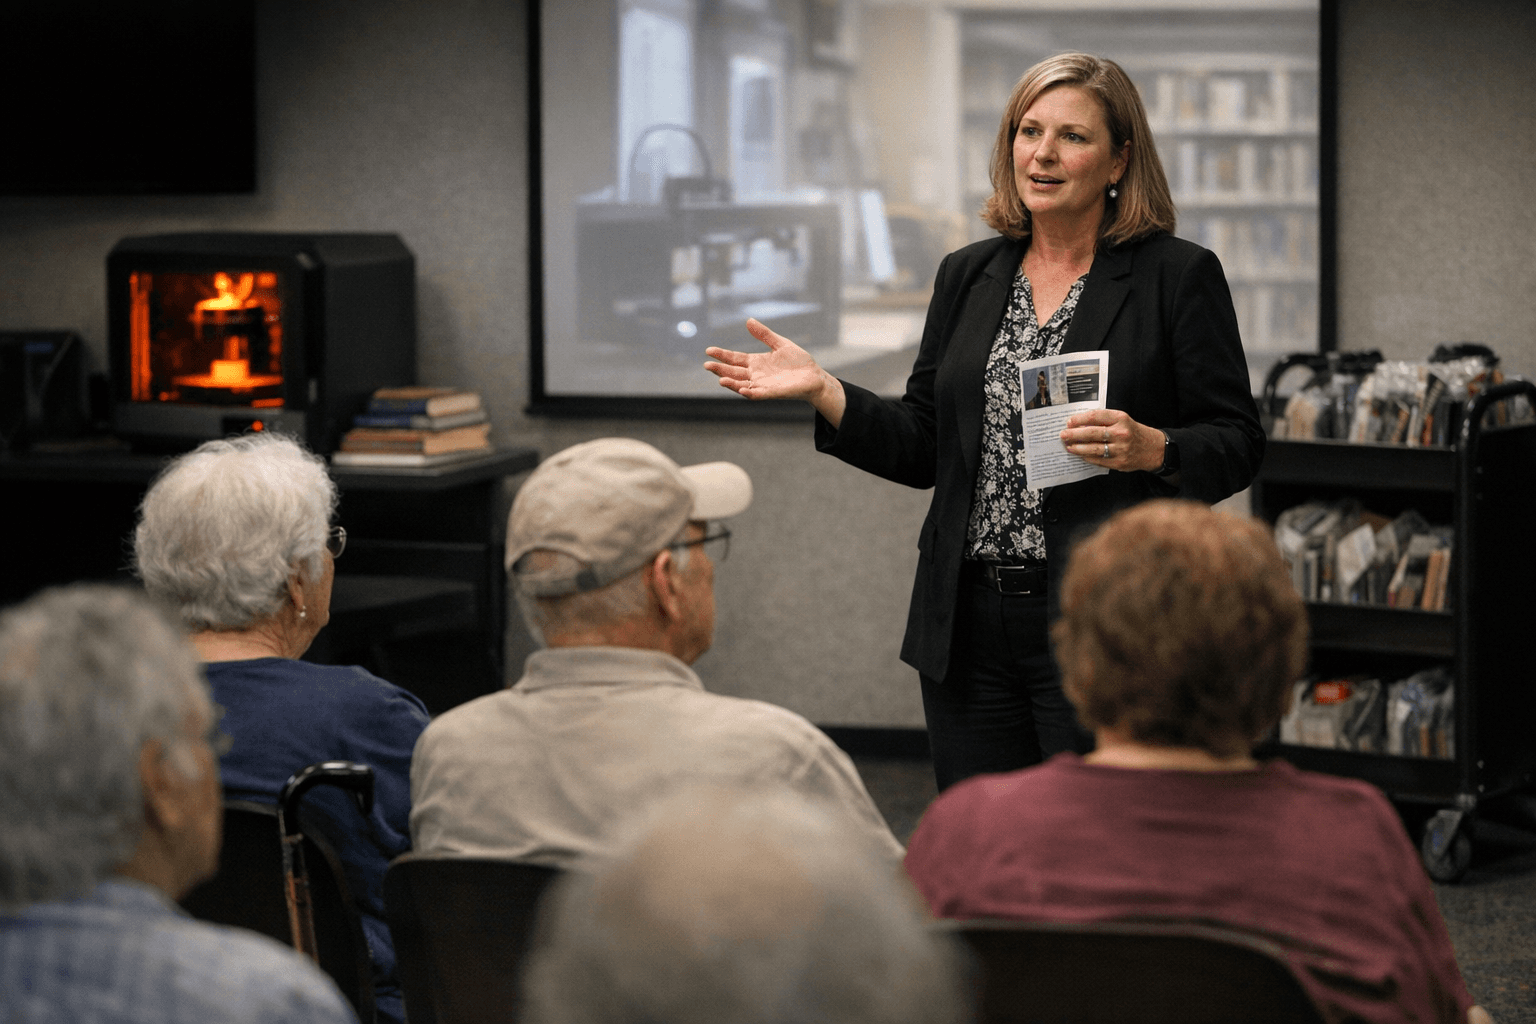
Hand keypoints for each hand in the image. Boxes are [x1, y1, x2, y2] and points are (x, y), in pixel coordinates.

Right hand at [704, 319, 846, 424]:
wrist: (814, 376)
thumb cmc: (799, 361)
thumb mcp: (780, 344)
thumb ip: (764, 335)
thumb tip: (748, 321)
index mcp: (756, 362)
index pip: (734, 359)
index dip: (722, 355)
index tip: (709, 350)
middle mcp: (756, 374)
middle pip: (733, 372)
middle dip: (720, 369)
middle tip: (707, 364)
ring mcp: (763, 385)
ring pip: (742, 385)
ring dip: (731, 383)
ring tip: (720, 379)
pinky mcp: (772, 393)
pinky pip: (757, 394)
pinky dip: (749, 392)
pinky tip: (741, 389)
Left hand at [1060, 409, 1166, 473]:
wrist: (1154, 449)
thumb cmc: (1134, 433)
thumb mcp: (1123, 420)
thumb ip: (1104, 421)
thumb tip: (1080, 425)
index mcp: (1121, 419)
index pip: (1096, 417)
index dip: (1080, 419)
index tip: (1069, 422)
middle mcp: (1121, 433)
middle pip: (1092, 433)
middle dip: (1074, 434)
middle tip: (1063, 435)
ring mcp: (1120, 449)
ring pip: (1093, 449)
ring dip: (1078, 448)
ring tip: (1068, 446)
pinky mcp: (1119, 462)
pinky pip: (1098, 460)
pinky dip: (1087, 457)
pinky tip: (1080, 455)